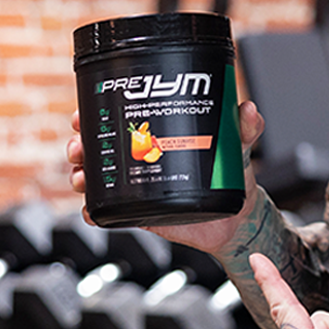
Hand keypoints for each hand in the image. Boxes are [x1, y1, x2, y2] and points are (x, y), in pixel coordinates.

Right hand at [65, 100, 265, 254]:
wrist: (238, 219)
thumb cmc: (233, 175)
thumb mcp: (239, 144)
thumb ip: (246, 126)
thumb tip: (248, 109)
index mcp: (157, 134)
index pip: (119, 116)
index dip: (95, 110)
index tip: (85, 111)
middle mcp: (142, 157)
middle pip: (99, 146)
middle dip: (80, 143)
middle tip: (79, 145)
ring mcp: (138, 187)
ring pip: (97, 177)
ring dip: (82, 174)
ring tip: (82, 177)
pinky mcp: (140, 213)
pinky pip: (109, 213)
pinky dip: (93, 212)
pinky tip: (90, 209)